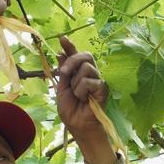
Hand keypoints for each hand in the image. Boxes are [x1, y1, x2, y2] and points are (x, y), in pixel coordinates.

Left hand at [56, 36, 115, 163]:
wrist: (77, 125)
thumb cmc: (70, 109)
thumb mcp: (62, 88)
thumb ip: (64, 71)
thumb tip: (61, 52)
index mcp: (78, 72)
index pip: (75, 54)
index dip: (69, 45)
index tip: (62, 38)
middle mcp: (90, 73)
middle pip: (85, 55)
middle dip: (72, 61)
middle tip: (64, 74)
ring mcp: (97, 80)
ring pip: (86, 67)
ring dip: (76, 83)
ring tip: (77, 95)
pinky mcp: (103, 88)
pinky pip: (89, 81)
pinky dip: (82, 90)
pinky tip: (84, 99)